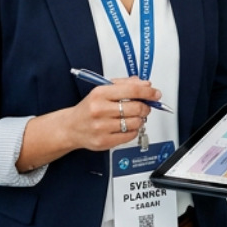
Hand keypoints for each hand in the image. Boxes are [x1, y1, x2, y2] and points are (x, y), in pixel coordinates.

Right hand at [44, 78, 160, 155]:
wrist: (71, 127)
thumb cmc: (89, 108)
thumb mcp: (103, 90)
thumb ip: (125, 85)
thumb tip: (146, 85)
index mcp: (100, 94)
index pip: (131, 90)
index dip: (148, 92)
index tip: (155, 93)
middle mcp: (100, 110)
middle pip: (136, 108)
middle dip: (146, 107)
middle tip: (145, 106)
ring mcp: (101, 127)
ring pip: (135, 122)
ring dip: (141, 119)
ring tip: (135, 116)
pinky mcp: (104, 141)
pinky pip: (130, 135)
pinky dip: (134, 130)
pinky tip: (128, 126)